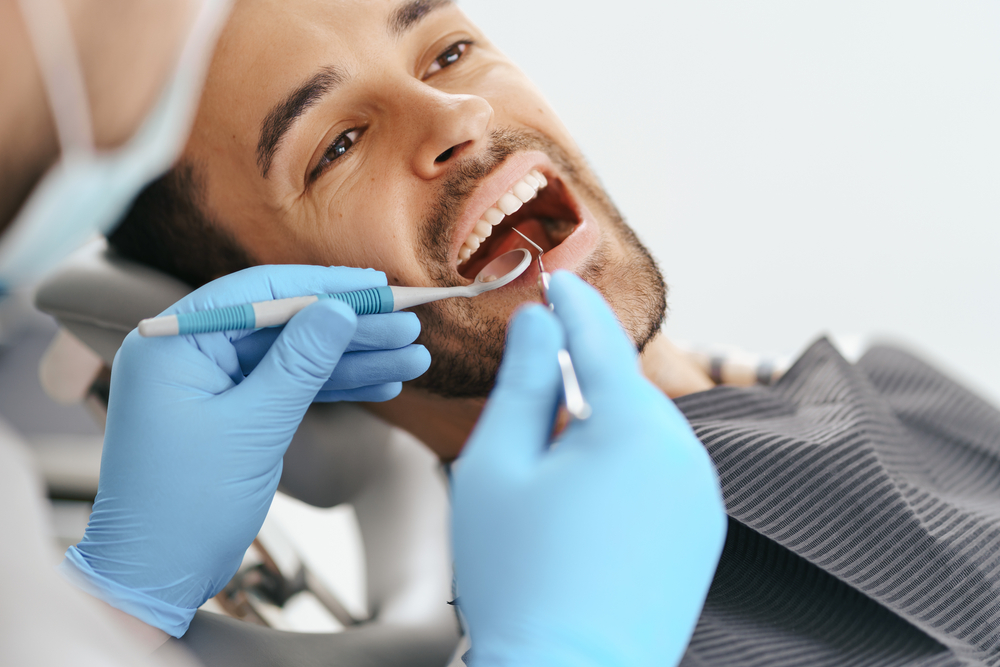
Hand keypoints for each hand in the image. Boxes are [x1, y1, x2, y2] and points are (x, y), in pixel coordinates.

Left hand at [60, 265, 429, 636]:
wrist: (156, 576)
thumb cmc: (186, 503)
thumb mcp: (253, 426)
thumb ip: (299, 362)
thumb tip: (341, 309)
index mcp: (174, 342)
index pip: (259, 292)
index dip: (324, 287)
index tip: (378, 287)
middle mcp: (190, 353)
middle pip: (284, 324)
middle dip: (350, 328)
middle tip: (409, 326)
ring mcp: (212, 385)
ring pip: (294, 358)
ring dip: (353, 359)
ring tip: (412, 357)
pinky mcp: (233, 413)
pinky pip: (289, 388)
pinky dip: (333, 388)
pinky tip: (383, 384)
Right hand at [451, 272, 726, 666]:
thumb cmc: (522, 579)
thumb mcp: (498, 465)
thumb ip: (525, 381)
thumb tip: (542, 324)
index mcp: (632, 427)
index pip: (601, 339)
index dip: (574, 304)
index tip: (558, 277)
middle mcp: (684, 454)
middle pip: (622, 389)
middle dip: (578, 387)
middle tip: (527, 422)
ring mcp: (701, 497)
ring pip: (641, 432)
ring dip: (599, 434)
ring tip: (550, 490)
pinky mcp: (703, 533)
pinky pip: (660, 473)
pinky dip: (624, 469)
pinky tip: (585, 514)